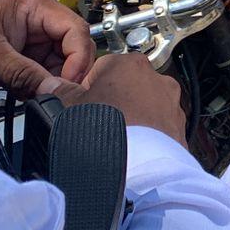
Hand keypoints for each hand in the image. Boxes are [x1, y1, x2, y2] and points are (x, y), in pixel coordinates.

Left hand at [0, 0, 93, 97]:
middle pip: (74, 48)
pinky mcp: (25, 59)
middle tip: (59, 94)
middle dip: (68, 73)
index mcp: (35, 5)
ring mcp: (34, 41)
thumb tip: (55, 91)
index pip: (76, 30)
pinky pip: (47, 75)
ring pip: (63, 65)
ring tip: (41, 96)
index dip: (78, 58)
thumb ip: (24, 74)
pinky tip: (34, 95)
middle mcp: (40, 20)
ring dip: (55, 83)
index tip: (68, 83)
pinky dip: (44, 88)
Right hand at [49, 54, 187, 145]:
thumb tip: (51, 86)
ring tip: (117, 136)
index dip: (88, 86)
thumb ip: (61, 92)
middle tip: (98, 121)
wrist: (138, 166)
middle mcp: (157, 79)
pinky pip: (160, 125)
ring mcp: (171, 103)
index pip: (102, 67)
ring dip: (134, 116)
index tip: (83, 102)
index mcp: (129, 64)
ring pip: (146, 105)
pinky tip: (135, 147)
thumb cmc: (108, 130)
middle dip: (114, 100)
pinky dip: (149, 134)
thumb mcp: (72, 107)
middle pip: (127, 85)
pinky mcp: (179, 126)